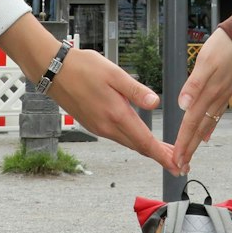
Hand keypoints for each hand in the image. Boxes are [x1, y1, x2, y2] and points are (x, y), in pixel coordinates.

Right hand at [0, 13, 175, 172]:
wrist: (53, 70)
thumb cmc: (82, 67)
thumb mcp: (113, 73)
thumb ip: (135, 90)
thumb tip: (155, 102)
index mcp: (116, 114)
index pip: (144, 141)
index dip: (162, 155)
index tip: (177, 165)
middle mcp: (107, 126)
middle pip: (138, 146)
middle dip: (159, 155)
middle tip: (178, 161)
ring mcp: (98, 127)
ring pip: (128, 142)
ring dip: (146, 148)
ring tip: (163, 149)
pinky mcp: (92, 123)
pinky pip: (118, 136)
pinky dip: (133, 140)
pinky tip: (139, 136)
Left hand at [172, 29, 231, 174]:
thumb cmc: (224, 45)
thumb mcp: (205, 61)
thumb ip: (194, 84)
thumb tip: (183, 105)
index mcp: (208, 93)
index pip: (191, 123)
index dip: (183, 142)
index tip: (176, 159)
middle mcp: (216, 99)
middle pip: (198, 129)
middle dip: (188, 149)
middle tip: (180, 167)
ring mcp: (222, 96)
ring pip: (206, 125)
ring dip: (196, 142)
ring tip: (189, 156)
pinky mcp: (226, 91)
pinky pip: (215, 115)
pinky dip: (208, 128)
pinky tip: (205, 135)